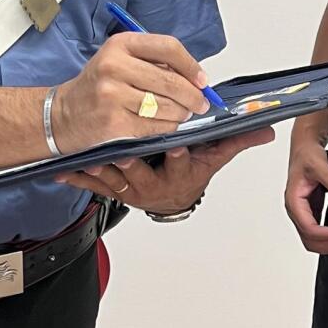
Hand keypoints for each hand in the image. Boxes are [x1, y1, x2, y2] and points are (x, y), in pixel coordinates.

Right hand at [51, 33, 210, 153]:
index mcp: (120, 44)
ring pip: (167, 107)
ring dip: (181, 114)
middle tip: (201, 103)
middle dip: (194, 96)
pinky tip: (163, 124)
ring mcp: (113, 96)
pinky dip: (167, 128)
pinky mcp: (115, 123)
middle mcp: (115, 66)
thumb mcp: (119, 60)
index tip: (201, 80)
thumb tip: (195, 78)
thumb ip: (154, 62)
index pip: (169, 48)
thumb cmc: (98, 87)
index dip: (191, 66)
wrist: (64, 115)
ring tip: (180, 114)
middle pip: (172, 81)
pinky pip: (156, 127)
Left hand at [56, 128, 274, 214]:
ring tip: (89, 158)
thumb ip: (235, 140)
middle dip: (129, 162)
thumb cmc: (190, 173)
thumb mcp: (213, 158)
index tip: (173, 144)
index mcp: (179, 172)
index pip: (179, 162)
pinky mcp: (112, 190)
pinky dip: (76, 179)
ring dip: (100, 169)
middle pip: (141, 172)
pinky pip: (92, 187)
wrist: (170, 198)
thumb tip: (267, 130)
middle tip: (117, 150)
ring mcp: (131, 188)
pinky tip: (61, 173)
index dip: (176, 154)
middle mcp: (154, 184)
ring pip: (113, 179)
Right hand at [285, 125, 327, 254]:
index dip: (327, 234)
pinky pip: (316, 233)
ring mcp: (303, 213)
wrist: (304, 149)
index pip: (308, 227)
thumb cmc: (306, 156)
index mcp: (294, 201)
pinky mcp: (311, 212)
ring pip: (311, 240)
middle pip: (309, 239)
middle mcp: (296, 210)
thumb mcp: (318, 163)